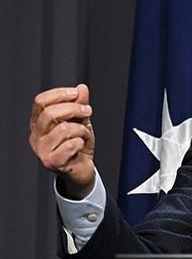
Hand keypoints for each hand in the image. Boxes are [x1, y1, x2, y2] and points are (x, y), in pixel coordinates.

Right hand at [29, 84, 95, 198]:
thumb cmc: (78, 146)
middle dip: (74, 108)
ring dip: (81, 129)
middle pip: (49, 112)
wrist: (82, 170)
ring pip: (63, 129)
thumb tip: (81, 88)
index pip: (40, 101)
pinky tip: (80, 147)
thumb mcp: (81, 122)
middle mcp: (36, 136)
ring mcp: (41, 150)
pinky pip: (70, 145)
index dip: (59, 94)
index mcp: (39, 123)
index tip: (77, 94)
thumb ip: (80, 105)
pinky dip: (81, 143)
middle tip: (88, 111)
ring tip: (84, 135)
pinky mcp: (51, 162)